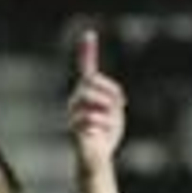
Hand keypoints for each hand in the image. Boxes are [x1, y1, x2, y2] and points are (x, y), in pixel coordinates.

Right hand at [66, 28, 126, 174]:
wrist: (97, 159)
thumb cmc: (106, 135)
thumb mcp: (116, 113)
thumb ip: (114, 98)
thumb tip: (112, 95)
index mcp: (87, 92)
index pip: (86, 67)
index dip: (87, 50)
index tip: (89, 33)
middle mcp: (76, 98)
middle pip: (92, 81)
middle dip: (110, 92)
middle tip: (119, 106)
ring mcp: (72, 112)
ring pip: (91, 98)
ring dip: (107, 111)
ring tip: (109, 125)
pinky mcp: (72, 127)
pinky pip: (90, 118)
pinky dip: (102, 126)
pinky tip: (99, 134)